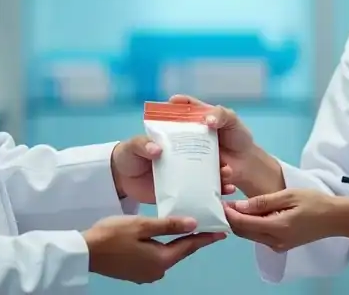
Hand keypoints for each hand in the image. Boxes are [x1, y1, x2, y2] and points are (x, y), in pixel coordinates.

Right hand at [83, 215, 225, 283]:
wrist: (85, 251)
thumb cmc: (112, 235)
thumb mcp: (142, 225)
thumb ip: (169, 225)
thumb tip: (193, 224)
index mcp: (161, 260)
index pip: (190, 246)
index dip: (206, 237)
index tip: (222, 232)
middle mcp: (156, 271)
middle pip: (180, 251)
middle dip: (193, 239)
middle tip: (206, 225)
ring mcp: (145, 274)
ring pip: (167, 255)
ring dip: (177, 242)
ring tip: (186, 227)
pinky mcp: (135, 272)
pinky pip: (155, 258)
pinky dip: (162, 247)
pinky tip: (162, 237)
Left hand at [111, 134, 236, 202]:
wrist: (120, 178)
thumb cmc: (129, 155)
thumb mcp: (135, 145)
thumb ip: (144, 144)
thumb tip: (157, 149)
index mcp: (178, 145)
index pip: (199, 143)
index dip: (212, 146)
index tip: (222, 150)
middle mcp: (184, 161)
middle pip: (208, 163)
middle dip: (221, 167)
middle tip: (228, 171)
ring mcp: (182, 179)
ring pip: (205, 181)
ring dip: (219, 184)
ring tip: (229, 188)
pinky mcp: (177, 196)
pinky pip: (194, 199)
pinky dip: (205, 202)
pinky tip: (217, 205)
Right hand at [167, 95, 254, 163]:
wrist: (246, 163)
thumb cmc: (238, 136)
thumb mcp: (232, 119)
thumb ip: (221, 115)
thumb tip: (208, 120)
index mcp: (201, 116)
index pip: (187, 105)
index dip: (179, 102)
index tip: (172, 101)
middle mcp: (193, 131)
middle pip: (176, 124)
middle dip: (168, 124)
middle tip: (163, 125)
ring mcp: (192, 147)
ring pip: (176, 144)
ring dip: (172, 144)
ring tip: (168, 145)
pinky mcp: (193, 163)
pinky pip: (184, 162)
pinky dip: (181, 162)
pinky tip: (182, 164)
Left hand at [223, 189, 339, 252]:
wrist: (336, 218)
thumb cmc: (315, 202)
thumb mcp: (289, 195)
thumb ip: (263, 202)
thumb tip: (240, 206)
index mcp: (277, 228)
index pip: (244, 224)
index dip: (229, 214)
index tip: (219, 201)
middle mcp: (275, 241)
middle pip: (243, 232)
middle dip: (231, 219)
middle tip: (222, 201)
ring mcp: (278, 245)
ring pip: (250, 235)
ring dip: (240, 222)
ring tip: (233, 204)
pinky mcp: (281, 245)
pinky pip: (259, 235)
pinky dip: (251, 225)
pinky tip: (250, 212)